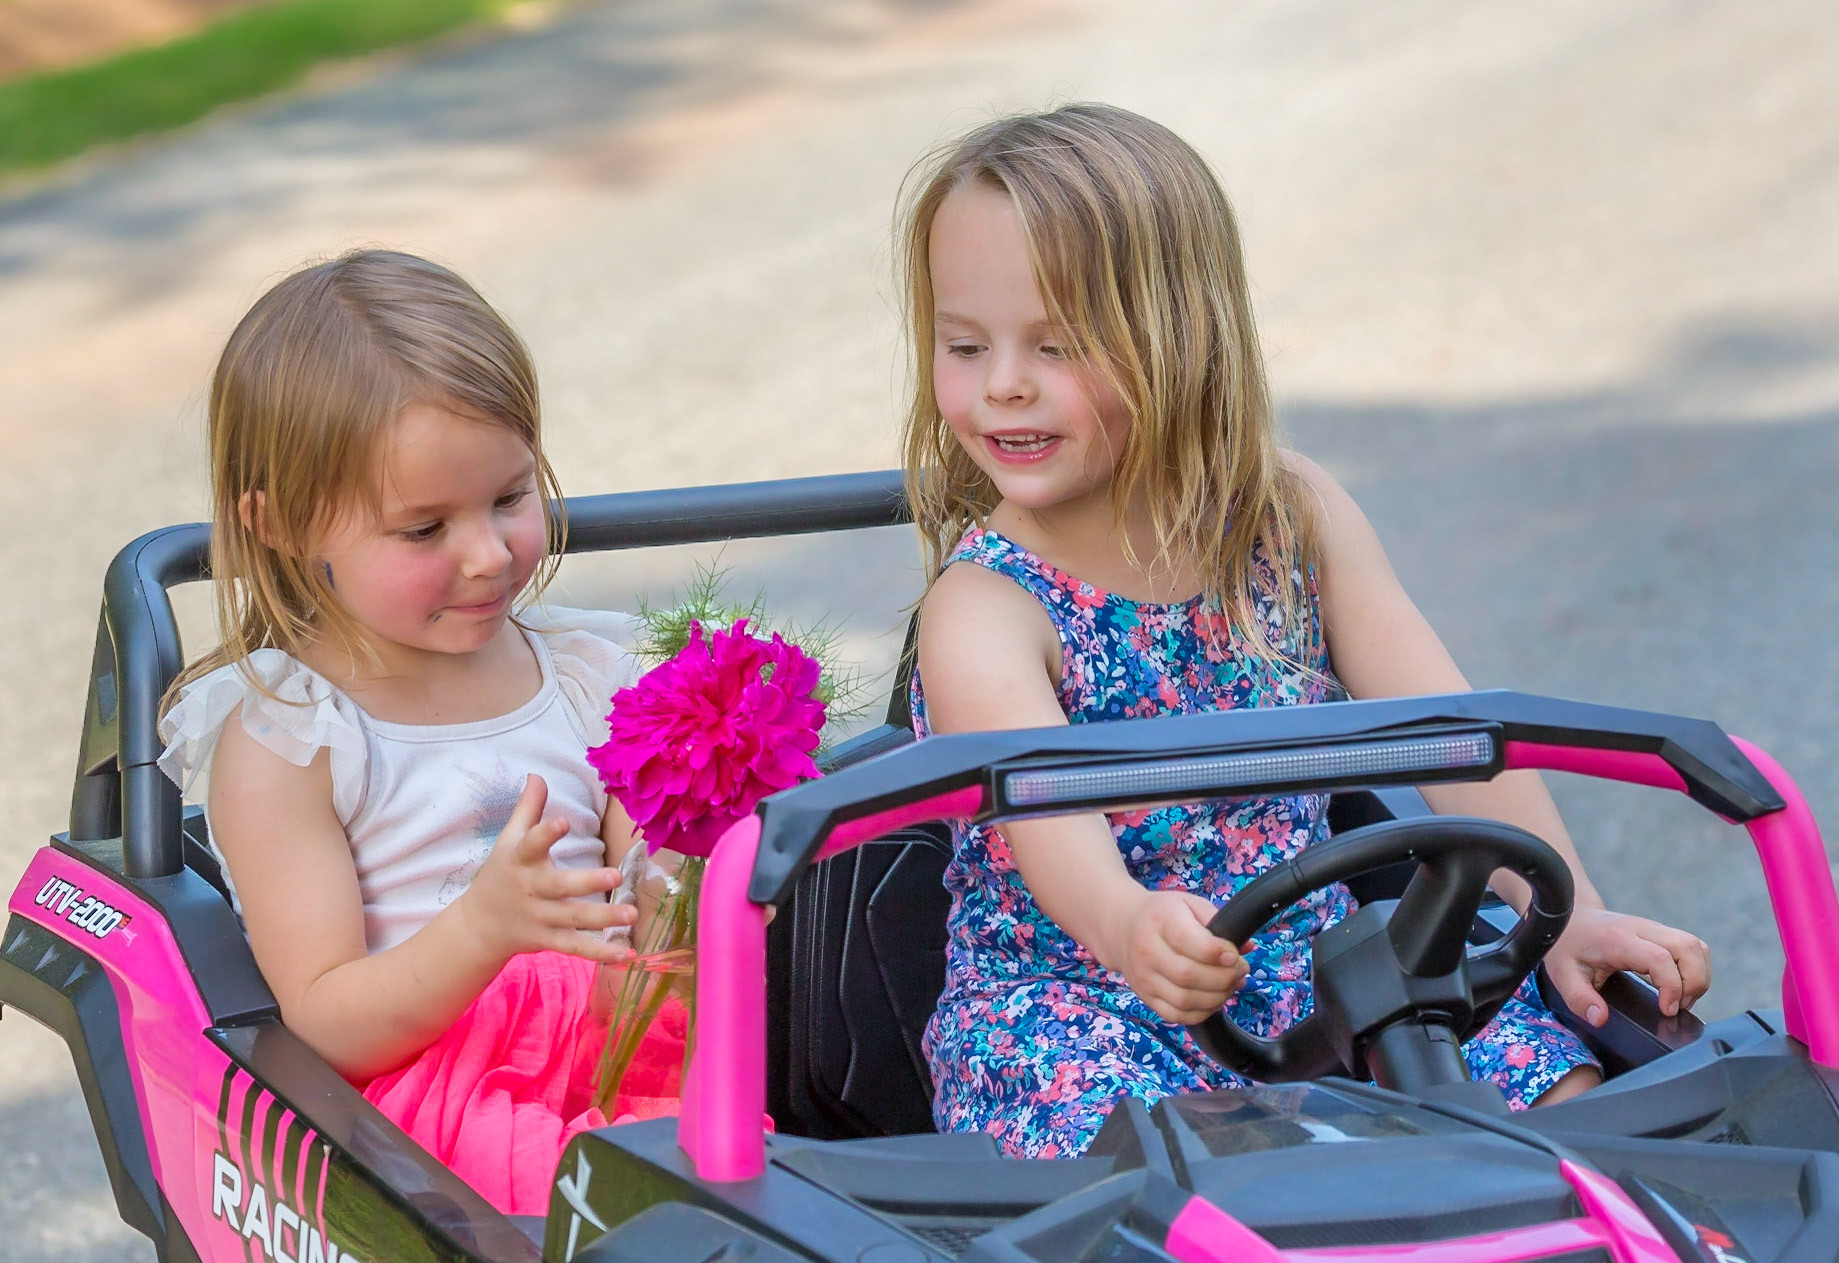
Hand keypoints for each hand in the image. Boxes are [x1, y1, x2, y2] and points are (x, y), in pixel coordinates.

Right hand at [459, 775, 634, 964]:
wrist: (478, 926)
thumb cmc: (501, 874)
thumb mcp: (508, 841)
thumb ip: (527, 809)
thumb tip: (537, 774)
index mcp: (520, 860)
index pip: (532, 844)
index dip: (546, 833)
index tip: (563, 822)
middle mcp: (531, 890)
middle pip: (559, 886)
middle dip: (587, 881)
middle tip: (616, 875)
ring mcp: (540, 918)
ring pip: (573, 919)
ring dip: (604, 918)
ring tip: (633, 915)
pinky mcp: (548, 940)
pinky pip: (575, 947)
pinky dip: (600, 952)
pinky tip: (626, 954)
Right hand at [1109, 890, 1248, 1024]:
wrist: (1122, 927)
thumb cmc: (1163, 914)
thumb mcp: (1189, 904)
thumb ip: (1218, 921)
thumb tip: (1247, 947)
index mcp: (1160, 921)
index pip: (1188, 941)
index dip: (1217, 952)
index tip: (1235, 955)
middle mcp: (1147, 951)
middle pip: (1188, 975)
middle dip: (1224, 978)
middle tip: (1240, 970)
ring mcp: (1144, 978)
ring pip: (1183, 1000)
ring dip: (1216, 998)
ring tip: (1230, 985)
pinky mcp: (1145, 997)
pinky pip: (1175, 1015)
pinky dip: (1200, 1013)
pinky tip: (1213, 1000)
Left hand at [1544, 906, 1709, 1025]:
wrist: (1568, 916)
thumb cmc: (1567, 945)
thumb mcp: (1563, 975)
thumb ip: (1580, 998)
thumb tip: (1600, 1018)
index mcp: (1618, 939)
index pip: (1660, 958)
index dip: (1672, 986)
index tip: (1667, 1010)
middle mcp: (1642, 929)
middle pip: (1689, 947)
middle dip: (1694, 983)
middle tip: (1676, 1007)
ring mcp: (1654, 928)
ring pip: (1696, 946)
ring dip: (1698, 976)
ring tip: (1679, 1000)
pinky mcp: (1661, 933)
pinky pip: (1693, 947)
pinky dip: (1695, 969)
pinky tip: (1679, 987)